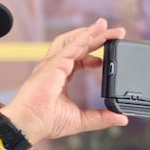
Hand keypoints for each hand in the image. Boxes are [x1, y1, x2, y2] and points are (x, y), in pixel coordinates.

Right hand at [0, 18, 127, 141]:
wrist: (28, 124)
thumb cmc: (45, 122)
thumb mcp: (80, 119)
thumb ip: (101, 117)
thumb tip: (121, 119)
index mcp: (60, 77)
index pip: (78, 59)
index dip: (92, 55)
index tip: (104, 59)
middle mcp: (55, 67)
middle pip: (77, 45)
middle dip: (97, 37)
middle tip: (117, 33)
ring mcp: (52, 64)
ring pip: (72, 41)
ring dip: (89, 32)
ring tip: (104, 25)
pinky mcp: (52, 65)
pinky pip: (70, 47)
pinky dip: (82, 38)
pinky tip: (94, 33)